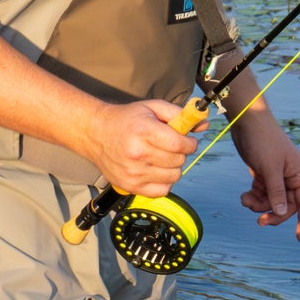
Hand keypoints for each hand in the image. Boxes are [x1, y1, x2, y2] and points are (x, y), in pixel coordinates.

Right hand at [85, 98, 199, 196]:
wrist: (95, 134)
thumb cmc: (126, 120)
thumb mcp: (152, 108)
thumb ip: (179, 114)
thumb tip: (204, 124)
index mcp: (144, 131)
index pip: (180, 145)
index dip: (190, 143)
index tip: (187, 141)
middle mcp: (137, 153)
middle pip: (178, 160)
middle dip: (181, 153)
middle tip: (170, 146)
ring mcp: (133, 173)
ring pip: (173, 176)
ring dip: (173, 167)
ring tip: (161, 157)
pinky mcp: (130, 186)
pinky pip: (162, 190)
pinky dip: (164, 181)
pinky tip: (155, 170)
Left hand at [230, 103, 299, 240]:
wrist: (247, 122)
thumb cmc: (263, 141)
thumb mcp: (270, 168)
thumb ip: (276, 192)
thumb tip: (283, 212)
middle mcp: (291, 177)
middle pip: (286, 206)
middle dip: (272, 213)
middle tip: (260, 221)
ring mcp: (277, 177)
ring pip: (271, 202)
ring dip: (259, 205)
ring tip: (245, 200)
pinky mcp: (264, 175)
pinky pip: (261, 195)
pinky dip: (253, 198)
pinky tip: (244, 196)